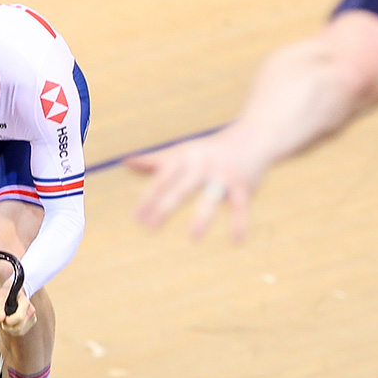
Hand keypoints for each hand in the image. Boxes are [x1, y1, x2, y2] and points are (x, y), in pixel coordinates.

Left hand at [0, 282, 38, 335]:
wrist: (13, 293)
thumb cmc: (6, 294)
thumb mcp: (0, 299)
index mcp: (25, 302)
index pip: (19, 317)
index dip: (9, 320)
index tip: (2, 318)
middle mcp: (31, 311)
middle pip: (18, 326)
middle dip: (7, 325)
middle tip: (2, 318)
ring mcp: (32, 318)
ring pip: (19, 331)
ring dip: (9, 328)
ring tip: (6, 319)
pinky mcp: (31, 323)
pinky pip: (20, 332)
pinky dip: (13, 330)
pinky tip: (11, 322)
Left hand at [128, 130, 262, 238]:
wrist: (252, 137)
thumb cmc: (209, 150)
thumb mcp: (181, 152)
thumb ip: (154, 161)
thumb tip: (125, 162)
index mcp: (185, 158)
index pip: (162, 179)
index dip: (148, 199)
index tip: (136, 218)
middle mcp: (202, 165)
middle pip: (181, 188)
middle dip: (165, 208)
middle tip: (149, 228)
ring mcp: (224, 174)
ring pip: (211, 197)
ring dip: (203, 217)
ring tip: (193, 237)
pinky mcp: (244, 185)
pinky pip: (241, 206)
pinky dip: (240, 223)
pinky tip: (237, 240)